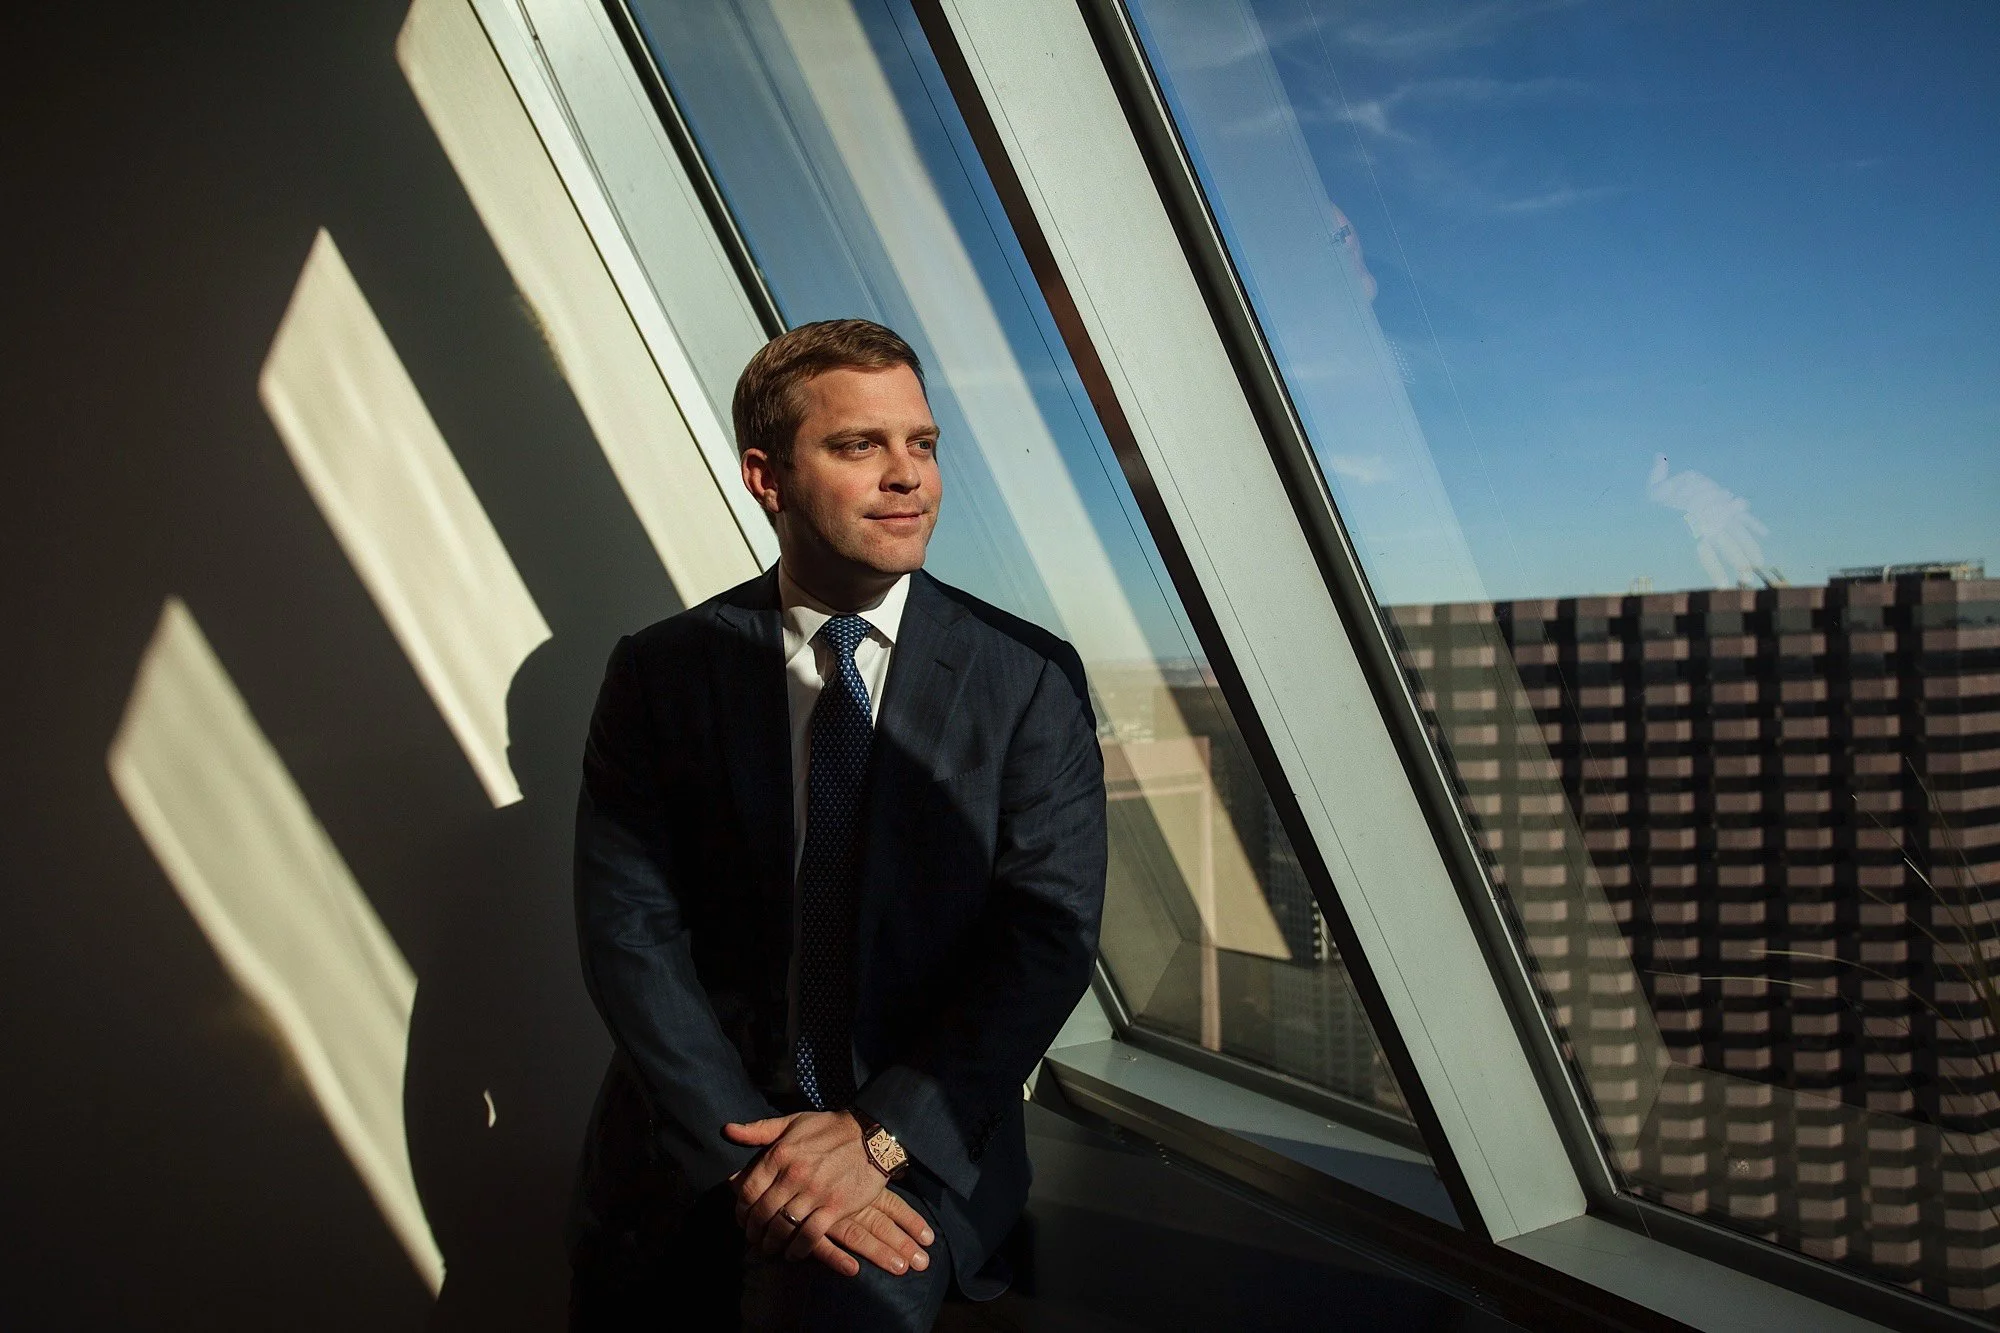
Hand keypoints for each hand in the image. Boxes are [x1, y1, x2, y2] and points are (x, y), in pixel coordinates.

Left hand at [725, 1112, 932, 1276]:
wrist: (871, 1134)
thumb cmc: (829, 1128)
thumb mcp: (792, 1122)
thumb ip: (758, 1130)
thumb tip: (726, 1130)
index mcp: (780, 1154)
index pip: (748, 1190)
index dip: (741, 1210)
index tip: (742, 1219)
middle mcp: (794, 1174)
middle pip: (762, 1213)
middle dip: (754, 1231)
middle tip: (753, 1239)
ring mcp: (815, 1192)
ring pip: (783, 1227)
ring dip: (772, 1243)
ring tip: (769, 1249)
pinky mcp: (835, 1207)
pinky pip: (809, 1236)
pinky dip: (798, 1249)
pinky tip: (793, 1253)